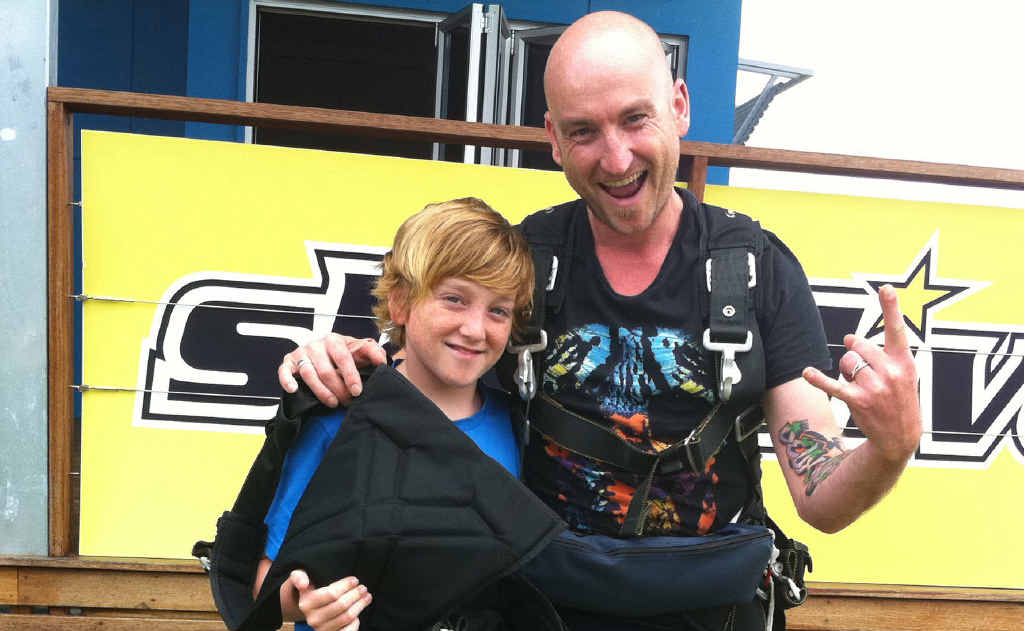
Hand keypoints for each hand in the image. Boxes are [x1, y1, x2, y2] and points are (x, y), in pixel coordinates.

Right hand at [278, 334, 387, 406]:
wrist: (322, 348)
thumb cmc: (342, 352)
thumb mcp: (358, 350)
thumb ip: (371, 352)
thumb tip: (382, 360)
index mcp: (335, 340)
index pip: (343, 357)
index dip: (351, 375)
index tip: (357, 390)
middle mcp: (316, 344)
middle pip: (326, 370)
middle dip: (339, 389)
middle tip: (348, 401)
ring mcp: (301, 353)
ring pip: (309, 375)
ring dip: (321, 392)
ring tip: (333, 403)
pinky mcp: (288, 361)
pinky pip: (284, 371)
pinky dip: (287, 380)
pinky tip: (294, 390)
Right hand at [287, 570, 371, 630]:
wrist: (308, 609)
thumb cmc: (309, 591)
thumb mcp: (300, 579)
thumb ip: (299, 576)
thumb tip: (303, 583)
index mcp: (306, 604)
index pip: (331, 594)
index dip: (345, 586)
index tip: (355, 580)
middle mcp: (313, 619)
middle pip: (341, 605)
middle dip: (355, 595)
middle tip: (363, 588)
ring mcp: (322, 630)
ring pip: (347, 617)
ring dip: (359, 605)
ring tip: (366, 596)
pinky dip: (355, 622)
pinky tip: (359, 613)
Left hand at [802, 285, 921, 462]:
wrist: (900, 437)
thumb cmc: (899, 400)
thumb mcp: (904, 375)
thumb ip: (881, 353)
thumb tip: (848, 339)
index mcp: (904, 362)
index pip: (897, 330)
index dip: (890, 308)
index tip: (886, 288)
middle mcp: (890, 372)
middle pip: (858, 344)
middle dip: (854, 353)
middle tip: (865, 371)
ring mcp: (874, 387)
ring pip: (846, 361)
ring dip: (847, 370)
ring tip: (861, 386)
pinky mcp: (857, 400)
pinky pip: (833, 384)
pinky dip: (818, 378)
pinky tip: (807, 373)